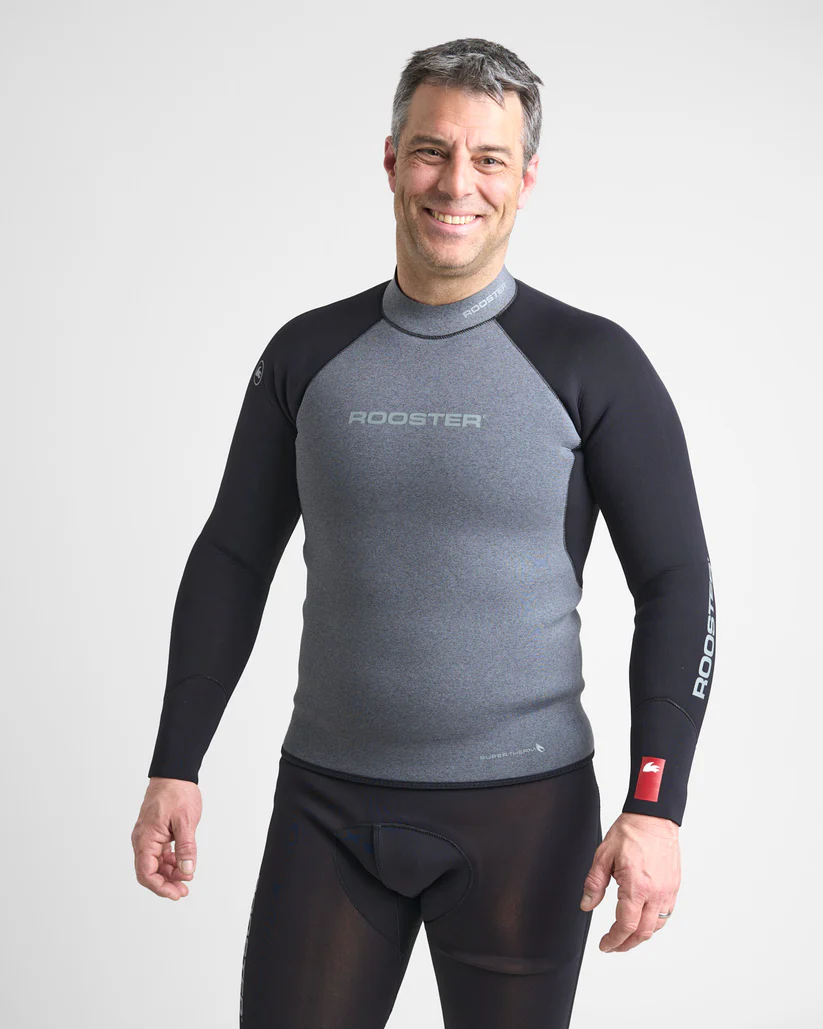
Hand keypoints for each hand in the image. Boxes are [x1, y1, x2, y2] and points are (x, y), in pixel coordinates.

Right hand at [131, 777, 201, 900]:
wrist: (174, 773)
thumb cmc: (177, 792)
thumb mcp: (185, 821)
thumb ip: (186, 847)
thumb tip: (187, 870)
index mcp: (146, 838)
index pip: (146, 873)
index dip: (160, 887)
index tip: (176, 893)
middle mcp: (142, 839)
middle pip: (149, 871)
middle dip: (166, 883)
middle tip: (184, 890)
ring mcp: (147, 836)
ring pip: (154, 863)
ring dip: (169, 873)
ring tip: (186, 878)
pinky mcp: (154, 832)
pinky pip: (158, 853)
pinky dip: (169, 861)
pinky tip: (182, 864)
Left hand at [580, 812, 680, 952]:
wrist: (653, 818)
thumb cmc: (630, 833)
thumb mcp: (603, 855)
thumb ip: (594, 883)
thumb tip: (587, 905)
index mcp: (637, 887)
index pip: (626, 926)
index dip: (614, 940)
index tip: (605, 945)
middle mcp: (656, 893)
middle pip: (643, 932)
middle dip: (626, 944)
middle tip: (613, 945)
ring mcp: (667, 891)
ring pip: (657, 926)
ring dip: (641, 935)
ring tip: (627, 936)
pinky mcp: (674, 886)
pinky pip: (666, 913)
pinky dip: (654, 923)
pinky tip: (643, 919)